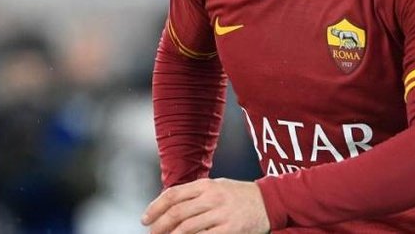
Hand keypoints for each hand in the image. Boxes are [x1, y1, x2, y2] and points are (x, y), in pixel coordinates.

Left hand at [141, 177, 269, 233]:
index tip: (145, 219)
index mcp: (205, 185)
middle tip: (152, 233)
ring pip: (187, 227)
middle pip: (177, 212)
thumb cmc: (239, 195)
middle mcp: (211, 197)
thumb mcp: (216, 186)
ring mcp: (221, 213)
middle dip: (160, 225)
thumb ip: (194, 194)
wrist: (269, 201)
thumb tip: (169, 205)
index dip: (155, 208)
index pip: (173, 195)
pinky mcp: (230, 229)